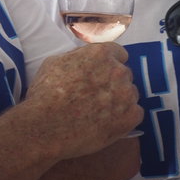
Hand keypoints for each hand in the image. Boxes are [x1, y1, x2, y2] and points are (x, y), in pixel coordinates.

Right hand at [24, 42, 141, 158]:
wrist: (45, 127)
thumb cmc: (44, 95)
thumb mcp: (54, 63)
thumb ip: (77, 57)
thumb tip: (85, 58)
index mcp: (99, 54)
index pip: (117, 53)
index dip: (106, 64)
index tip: (99, 73)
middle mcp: (117, 71)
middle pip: (123, 73)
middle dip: (112, 82)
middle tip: (94, 94)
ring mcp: (126, 95)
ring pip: (130, 93)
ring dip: (118, 99)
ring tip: (98, 111)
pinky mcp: (130, 117)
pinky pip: (134, 113)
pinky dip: (123, 117)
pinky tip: (105, 122)